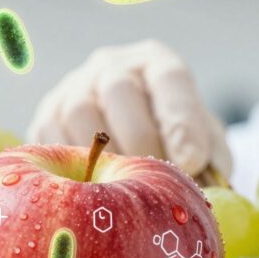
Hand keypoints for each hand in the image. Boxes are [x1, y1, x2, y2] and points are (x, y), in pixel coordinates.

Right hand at [28, 40, 231, 178]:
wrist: (129, 143)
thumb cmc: (174, 147)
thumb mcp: (203, 147)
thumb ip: (211, 161)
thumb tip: (206, 188)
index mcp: (159, 66)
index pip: (170, 80)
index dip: (180, 121)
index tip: (191, 162)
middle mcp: (113, 66)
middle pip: (119, 89)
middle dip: (140, 140)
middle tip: (153, 180)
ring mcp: (75, 87)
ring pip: (80, 113)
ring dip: (102, 157)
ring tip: (122, 191)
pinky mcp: (47, 116)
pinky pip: (50, 137)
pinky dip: (70, 167)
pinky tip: (90, 192)